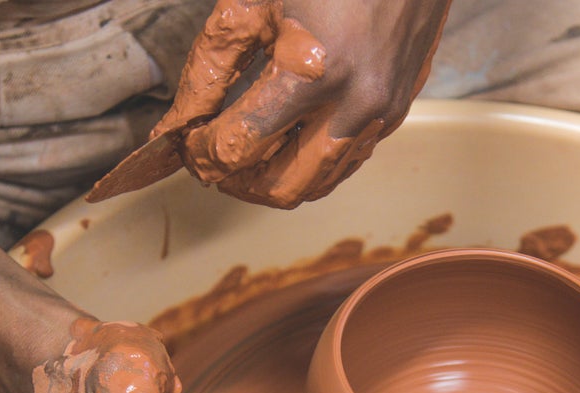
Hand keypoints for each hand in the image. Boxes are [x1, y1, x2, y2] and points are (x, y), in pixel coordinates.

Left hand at [155, 0, 451, 207]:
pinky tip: (288, 142)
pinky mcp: (397, 111)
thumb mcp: (254, 1)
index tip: (185, 144)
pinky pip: (346, 161)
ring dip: (273, 182)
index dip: (202, 153)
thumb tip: (182, 120)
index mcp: (314, 71)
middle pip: (281, 186)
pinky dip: (310, 165)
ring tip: (245, 158)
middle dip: (237, 182)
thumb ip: (211, 65)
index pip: (240, 144)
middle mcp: (355, 104)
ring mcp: (381, 113)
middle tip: (211, 161)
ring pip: (318, 185)